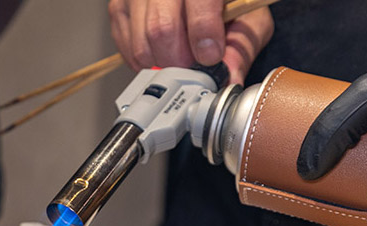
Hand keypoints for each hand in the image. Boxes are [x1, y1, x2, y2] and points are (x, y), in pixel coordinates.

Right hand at [108, 0, 272, 84]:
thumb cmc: (226, 3)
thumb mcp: (247, 18)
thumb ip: (240, 46)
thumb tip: (230, 77)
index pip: (197, 5)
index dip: (204, 37)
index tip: (211, 56)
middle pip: (161, 30)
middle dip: (180, 61)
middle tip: (194, 66)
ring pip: (141, 45)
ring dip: (162, 64)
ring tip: (180, 59)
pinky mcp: (119, 8)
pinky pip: (126, 49)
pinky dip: (145, 61)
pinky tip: (162, 53)